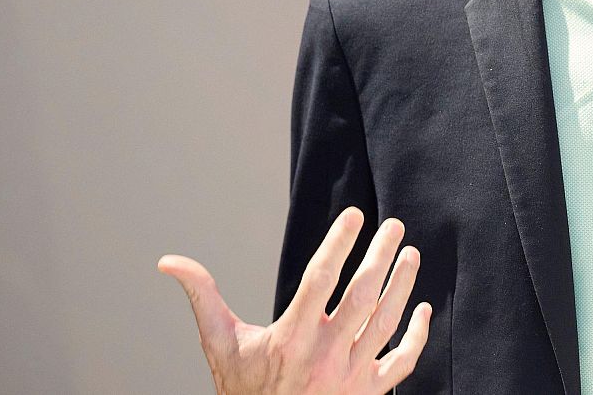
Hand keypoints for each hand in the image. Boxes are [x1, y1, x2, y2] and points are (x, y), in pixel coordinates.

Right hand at [158, 208, 431, 394]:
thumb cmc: (243, 390)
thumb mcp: (219, 344)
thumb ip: (202, 297)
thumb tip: (170, 262)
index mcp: (290, 339)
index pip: (321, 280)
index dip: (338, 244)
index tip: (355, 215)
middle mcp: (324, 356)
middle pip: (362, 296)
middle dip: (381, 257)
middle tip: (395, 226)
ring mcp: (350, 376)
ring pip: (386, 323)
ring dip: (403, 286)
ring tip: (410, 254)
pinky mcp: (369, 393)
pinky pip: (403, 361)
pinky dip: (417, 336)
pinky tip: (422, 309)